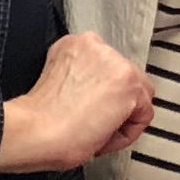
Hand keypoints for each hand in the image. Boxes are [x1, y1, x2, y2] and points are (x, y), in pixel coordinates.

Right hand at [0, 31, 153, 172]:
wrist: (35, 131)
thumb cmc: (39, 121)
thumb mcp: (58, 82)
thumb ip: (82, 79)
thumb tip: (103, 96)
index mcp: (75, 44)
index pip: (108, 69)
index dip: (101, 97)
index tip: (89, 111)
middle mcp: (97, 46)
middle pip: (128, 80)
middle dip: (116, 107)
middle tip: (93, 125)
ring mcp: (114, 63)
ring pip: (140, 97)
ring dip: (122, 121)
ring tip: (95, 132)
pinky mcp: (128, 84)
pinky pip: (144, 115)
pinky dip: (128, 134)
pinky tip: (102, 136)